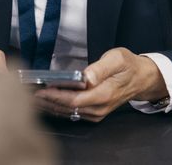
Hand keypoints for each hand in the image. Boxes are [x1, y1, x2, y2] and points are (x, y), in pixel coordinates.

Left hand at [33, 48, 167, 121]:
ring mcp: (97, 112)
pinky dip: (59, 108)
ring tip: (33, 97)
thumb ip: (100, 68)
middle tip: (29, 93)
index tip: (40, 89)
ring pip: (70, 113)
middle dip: (48, 101)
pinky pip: (74, 113)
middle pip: (69, 108)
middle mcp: (100, 107)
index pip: (75, 99)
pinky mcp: (95, 112)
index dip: (56, 96)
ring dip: (51, 106)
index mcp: (105, 94)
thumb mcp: (117, 59)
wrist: (142, 78)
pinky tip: (47, 102)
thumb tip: (86, 77)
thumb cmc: (129, 65)